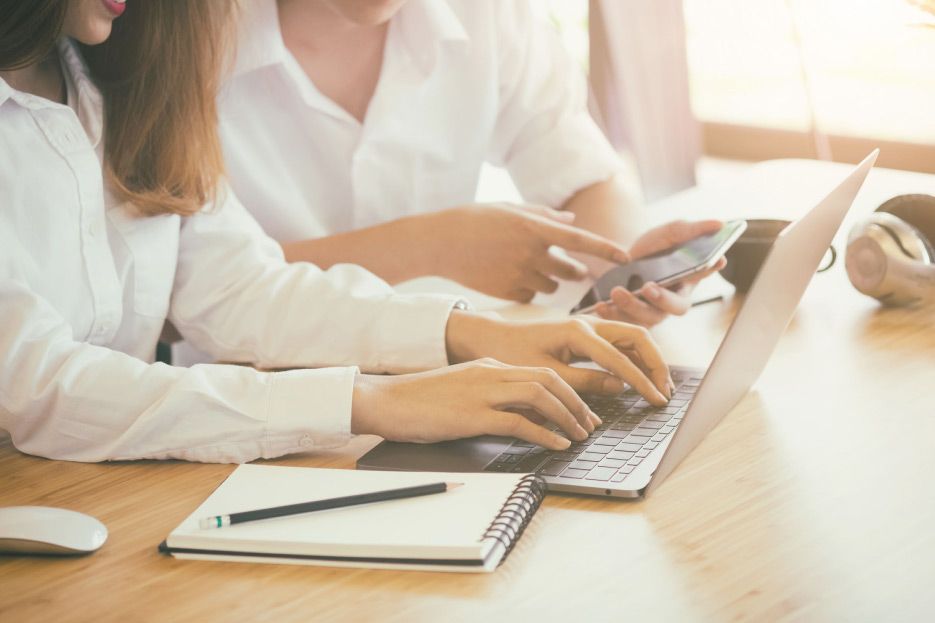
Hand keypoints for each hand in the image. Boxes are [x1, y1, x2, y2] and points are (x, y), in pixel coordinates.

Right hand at [350, 359, 597, 449]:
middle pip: (549, 379)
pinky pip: (519, 421)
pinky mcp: (473, 414)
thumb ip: (492, 397)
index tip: (583, 411)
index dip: (568, 391)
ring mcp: (483, 391)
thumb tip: (523, 417)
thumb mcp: (463, 391)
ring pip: (541, 395)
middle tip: (591, 424)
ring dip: (567, 416)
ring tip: (580, 436)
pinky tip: (557, 445)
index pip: (541, 372)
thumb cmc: (419, 401)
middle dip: (577, 402)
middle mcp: (491, 373)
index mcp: (490, 366)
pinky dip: (545, 433)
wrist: (386, 400)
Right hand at [431, 203, 628, 301]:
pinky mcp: (508, 292)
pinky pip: (531, 296)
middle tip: (575, 268)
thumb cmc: (473, 220)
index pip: (581, 241)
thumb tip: (570, 220)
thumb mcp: (509, 209)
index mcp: (534, 228)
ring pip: (552, 285)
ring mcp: (519, 275)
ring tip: (530, 268)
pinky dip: (528, 290)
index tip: (626, 256)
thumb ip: (543, 215)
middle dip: (575, 269)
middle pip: (570, 269)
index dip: (606, 249)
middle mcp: (531, 253)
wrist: (439, 243)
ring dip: (550, 279)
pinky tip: (511, 278)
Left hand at [445, 311, 672, 405]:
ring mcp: (588, 324)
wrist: (490, 338)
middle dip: (656, 364)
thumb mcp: (546, 374)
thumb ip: (584, 381)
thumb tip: (620, 388)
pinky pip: (619, 341)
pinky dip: (634, 357)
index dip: (642, 381)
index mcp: (576, 331)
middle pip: (637, 336)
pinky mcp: (585, 332)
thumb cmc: (511, 355)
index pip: (620, 357)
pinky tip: (640, 377)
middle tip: (666, 392)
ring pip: (631, 336)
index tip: (656, 400)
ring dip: (649, 359)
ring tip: (659, 386)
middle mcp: (587, 323)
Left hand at [594, 220, 726, 326]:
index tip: (716, 260)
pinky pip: (623, 322)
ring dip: (632, 306)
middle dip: (663, 299)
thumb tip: (719, 224)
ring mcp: (652, 311)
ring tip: (617, 292)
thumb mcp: (670, 234)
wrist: (620, 262)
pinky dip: (610, 314)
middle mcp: (673, 299)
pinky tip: (599, 305)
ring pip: (648, 318)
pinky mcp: (630, 318)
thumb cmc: (653, 249)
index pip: (704, 273)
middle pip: (676, 307)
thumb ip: (691, 230)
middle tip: (649, 287)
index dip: (710, 269)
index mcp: (688, 278)